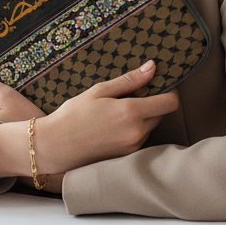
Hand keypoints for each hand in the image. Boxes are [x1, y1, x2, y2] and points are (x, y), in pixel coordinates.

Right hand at [39, 60, 179, 173]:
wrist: (55, 146)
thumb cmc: (73, 115)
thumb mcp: (99, 91)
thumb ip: (129, 80)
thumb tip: (152, 68)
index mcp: (131, 112)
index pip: (170, 103)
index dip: (170, 92)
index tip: (160, 84)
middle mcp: (136, 132)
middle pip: (161, 114)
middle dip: (153, 104)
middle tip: (131, 96)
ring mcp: (132, 147)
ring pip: (150, 127)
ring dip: (143, 118)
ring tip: (116, 113)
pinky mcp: (126, 156)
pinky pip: (140, 139)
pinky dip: (133, 130)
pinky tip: (113, 127)